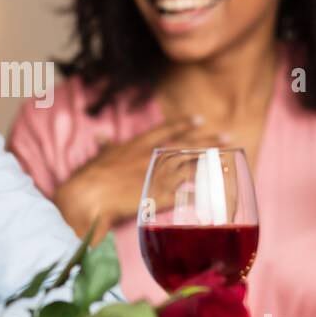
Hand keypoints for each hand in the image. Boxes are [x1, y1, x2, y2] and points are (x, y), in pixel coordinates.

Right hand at [54, 116, 229, 236]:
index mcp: (137, 146)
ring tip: (227, 161)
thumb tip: (101, 135)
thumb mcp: (99, 156)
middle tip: (228, 137)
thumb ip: (105, 146)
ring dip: (210, 164)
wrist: (88, 195)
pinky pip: (183, 193)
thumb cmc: (90, 177)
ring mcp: (155, 176)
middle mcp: (150, 158)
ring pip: (189, 167)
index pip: (165, 131)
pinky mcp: (157, 196)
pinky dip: (198, 192)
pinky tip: (212, 190)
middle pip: (185, 146)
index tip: (200, 120)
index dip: (184, 125)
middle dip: (208, 141)